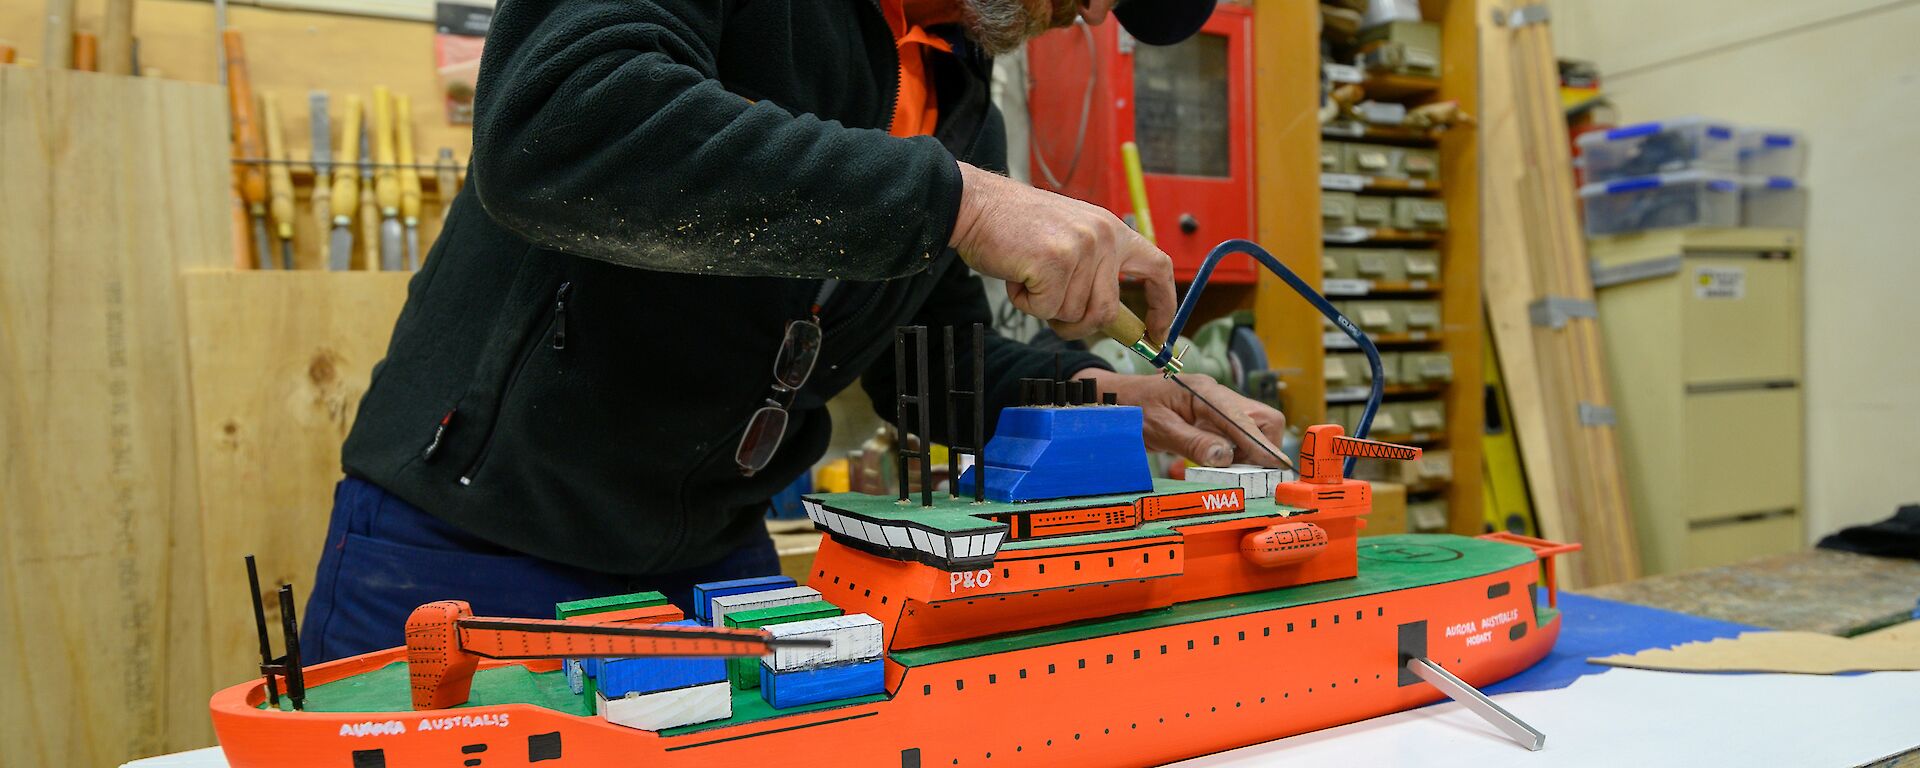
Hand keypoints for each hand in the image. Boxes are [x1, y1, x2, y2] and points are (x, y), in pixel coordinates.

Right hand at [949, 162, 1174, 345]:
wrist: (977, 206)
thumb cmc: (1016, 228)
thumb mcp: (1071, 239)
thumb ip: (1095, 270)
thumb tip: (1110, 317)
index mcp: (1112, 229)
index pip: (1158, 268)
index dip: (1163, 305)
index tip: (1159, 332)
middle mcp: (1103, 236)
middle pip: (1107, 310)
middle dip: (1079, 324)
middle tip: (1052, 310)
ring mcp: (1081, 249)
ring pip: (1074, 314)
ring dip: (1046, 308)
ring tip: (1030, 276)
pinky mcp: (1054, 263)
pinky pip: (1047, 310)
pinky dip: (1026, 303)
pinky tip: (1017, 276)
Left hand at [1075, 368, 1287, 467]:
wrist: (1117, 400)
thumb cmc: (1133, 410)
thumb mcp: (1159, 429)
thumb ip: (1192, 442)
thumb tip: (1225, 458)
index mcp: (1204, 392)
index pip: (1243, 419)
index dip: (1261, 445)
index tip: (1275, 467)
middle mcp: (1217, 394)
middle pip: (1263, 418)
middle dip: (1264, 447)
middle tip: (1246, 473)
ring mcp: (1218, 404)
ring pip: (1256, 427)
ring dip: (1252, 451)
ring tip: (1230, 471)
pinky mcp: (1215, 416)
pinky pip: (1240, 433)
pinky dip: (1239, 451)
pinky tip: (1221, 463)